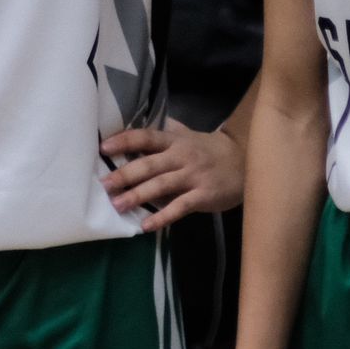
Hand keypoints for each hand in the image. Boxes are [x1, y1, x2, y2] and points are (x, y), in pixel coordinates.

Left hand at [99, 120, 243, 228]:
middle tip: (104, 184)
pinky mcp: (203, 196)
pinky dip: (162, 217)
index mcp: (174, 141)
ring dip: (138, 196)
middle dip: (125, 174)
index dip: (125, 141)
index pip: (146, 137)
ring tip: (118, 205)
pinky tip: (146, 226)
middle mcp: (181, 157)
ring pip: (161, 185)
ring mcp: (193, 177)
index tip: (104, 147)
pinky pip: (180, 208)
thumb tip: (135, 123)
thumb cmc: (208, 150)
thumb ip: (164, 132)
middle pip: (149, 164)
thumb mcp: (187, 136)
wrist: (245, 161)